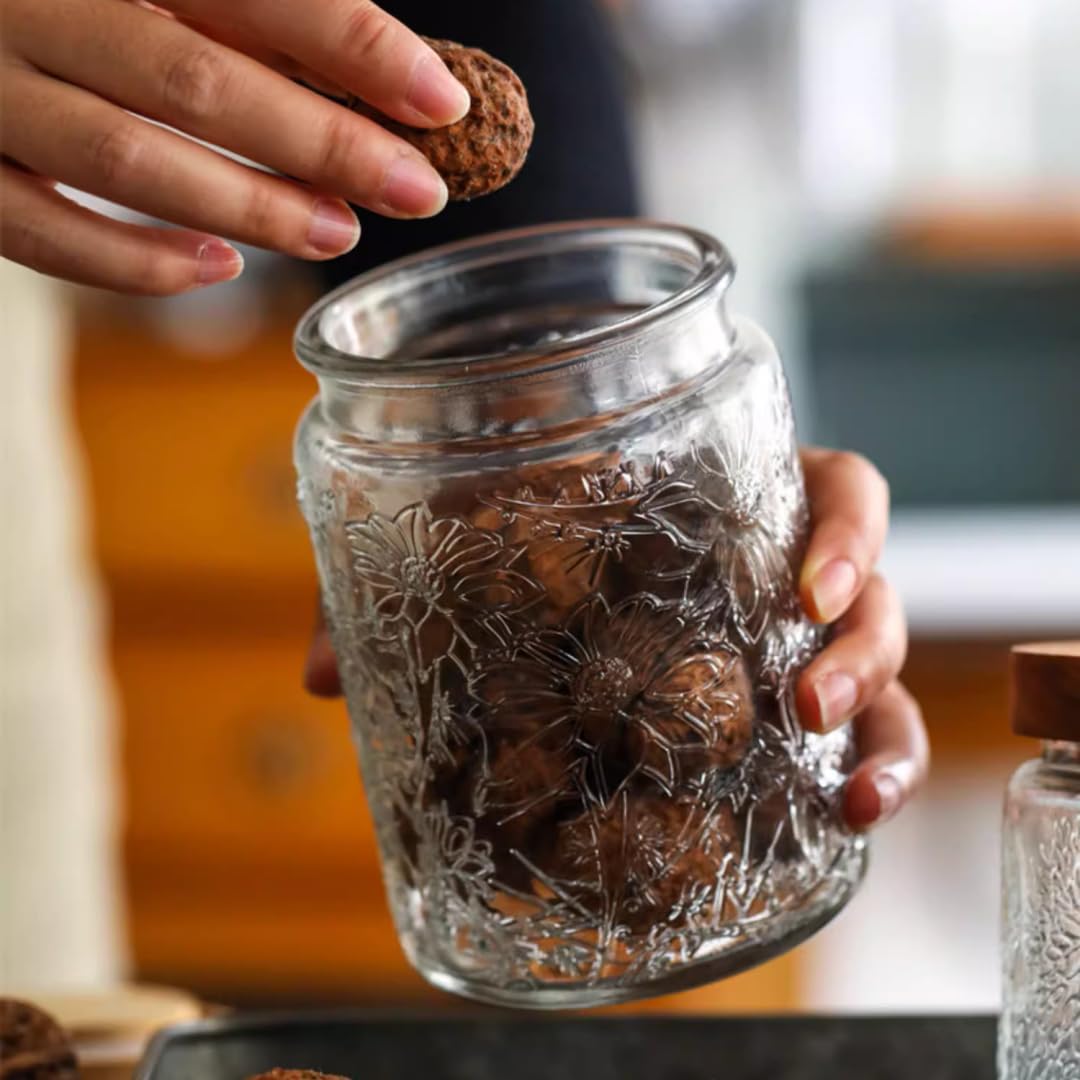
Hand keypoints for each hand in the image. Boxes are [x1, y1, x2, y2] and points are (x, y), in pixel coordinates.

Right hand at [0, 0, 468, 293]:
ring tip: (339, 233)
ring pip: (127, 157)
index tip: (442, 102)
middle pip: (195, 78)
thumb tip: (383, 77)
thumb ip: (247, 14)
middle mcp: (29, 2)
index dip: (353, 44)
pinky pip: (46, 231)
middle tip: (417, 191)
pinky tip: (221, 269)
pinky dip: (139, 263)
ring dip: (250, 207)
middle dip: (324, 143)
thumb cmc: (70, 5)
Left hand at [304, 448, 928, 832]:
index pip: (835, 489)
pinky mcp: (783, 691)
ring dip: (876, 722)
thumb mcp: (472, 523)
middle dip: (857, 650)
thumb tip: (320, 680)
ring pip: (879, 665)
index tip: (807, 586)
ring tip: (846, 787)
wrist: (555, 497)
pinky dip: (869, 768)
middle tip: (804, 703)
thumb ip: (396, 576)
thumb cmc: (529, 508)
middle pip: (868, 590)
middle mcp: (779, 560)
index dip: (844, 533)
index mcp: (736, 496)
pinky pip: (860, 729)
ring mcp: (787, 632)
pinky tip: (847, 819)